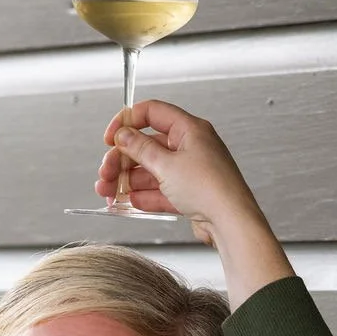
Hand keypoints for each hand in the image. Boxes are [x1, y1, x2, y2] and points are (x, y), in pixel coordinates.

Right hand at [95, 100, 294, 305]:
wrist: (230, 222)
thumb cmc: (210, 189)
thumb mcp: (166, 165)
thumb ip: (140, 148)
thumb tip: (123, 134)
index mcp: (189, 130)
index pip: (152, 113)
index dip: (127, 122)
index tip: (110, 138)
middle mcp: (190, 147)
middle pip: (146, 145)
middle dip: (121, 160)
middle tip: (106, 173)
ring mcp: (188, 171)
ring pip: (149, 170)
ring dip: (126, 181)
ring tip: (108, 193)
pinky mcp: (188, 193)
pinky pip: (158, 190)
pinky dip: (141, 196)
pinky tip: (127, 203)